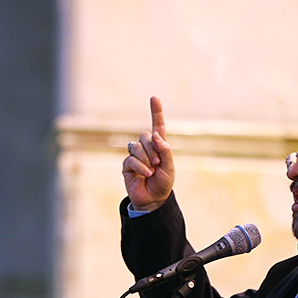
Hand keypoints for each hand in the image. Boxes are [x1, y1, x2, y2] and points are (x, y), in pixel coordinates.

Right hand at [122, 96, 174, 211]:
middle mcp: (146, 148)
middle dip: (153, 150)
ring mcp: (135, 155)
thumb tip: (155, 135)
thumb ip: (165, 150)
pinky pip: (131, 159)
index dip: (156, 111)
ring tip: (152, 171)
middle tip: (158, 164)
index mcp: (159, 146)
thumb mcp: (169, 166)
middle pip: (145, 135)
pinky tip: (145, 175)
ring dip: (146, 160)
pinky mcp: (127, 165)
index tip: (154, 97)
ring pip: (137, 147)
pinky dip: (140, 167)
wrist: (153, 199)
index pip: (157, 125)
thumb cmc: (163, 183)